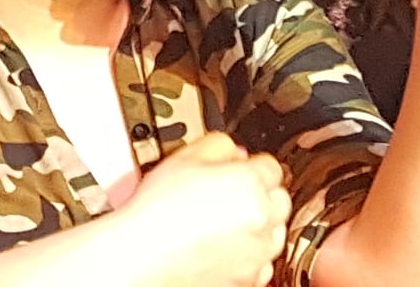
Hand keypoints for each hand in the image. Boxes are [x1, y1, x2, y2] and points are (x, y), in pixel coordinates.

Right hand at [99, 123, 289, 286]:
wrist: (140, 259)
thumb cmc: (156, 215)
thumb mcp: (182, 159)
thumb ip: (217, 145)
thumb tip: (233, 151)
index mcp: (250, 185)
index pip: (270, 165)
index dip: (249, 165)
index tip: (237, 170)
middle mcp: (261, 220)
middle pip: (279, 199)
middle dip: (259, 195)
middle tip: (228, 196)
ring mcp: (257, 254)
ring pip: (275, 233)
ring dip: (258, 226)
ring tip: (223, 224)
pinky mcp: (250, 279)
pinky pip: (262, 264)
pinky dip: (249, 256)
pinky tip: (223, 248)